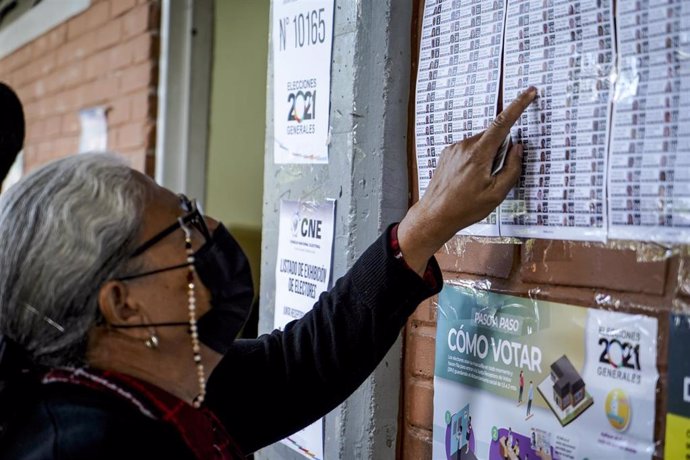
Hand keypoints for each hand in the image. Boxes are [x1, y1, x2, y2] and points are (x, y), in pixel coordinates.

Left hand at [398, 87, 537, 273]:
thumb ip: (512, 168)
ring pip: (480, 144)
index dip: (518, 105)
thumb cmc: (465, 208)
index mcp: (479, 154)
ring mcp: (454, 149)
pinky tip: (469, 180)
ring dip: (487, 157)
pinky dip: (475, 160)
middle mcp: (464, 146)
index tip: (530, 92)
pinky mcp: (447, 154)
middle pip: (492, 137)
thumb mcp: (497, 193)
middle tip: (494, 176)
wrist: (435, 215)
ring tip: (478, 182)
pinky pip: (469, 150)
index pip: (502, 123)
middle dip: (500, 150)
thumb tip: (518, 148)